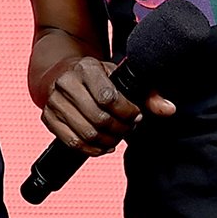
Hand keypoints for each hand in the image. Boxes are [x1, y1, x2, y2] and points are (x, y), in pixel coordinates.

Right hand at [41, 57, 174, 155]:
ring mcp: (54, 101)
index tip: (135, 114)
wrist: (61, 73)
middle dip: (119, 128)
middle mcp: (66, 83)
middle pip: (98, 118)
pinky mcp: (47, 118)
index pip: (108, 97)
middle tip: (128, 128)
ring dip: (107, 141)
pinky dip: (91, 149)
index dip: (126, 111)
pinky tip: (103, 145)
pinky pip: (71, 142)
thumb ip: (148, 93)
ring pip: (86, 133)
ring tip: (117, 137)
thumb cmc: (97, 78)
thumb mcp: (121, 77)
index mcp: (86, 68)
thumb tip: (168, 109)